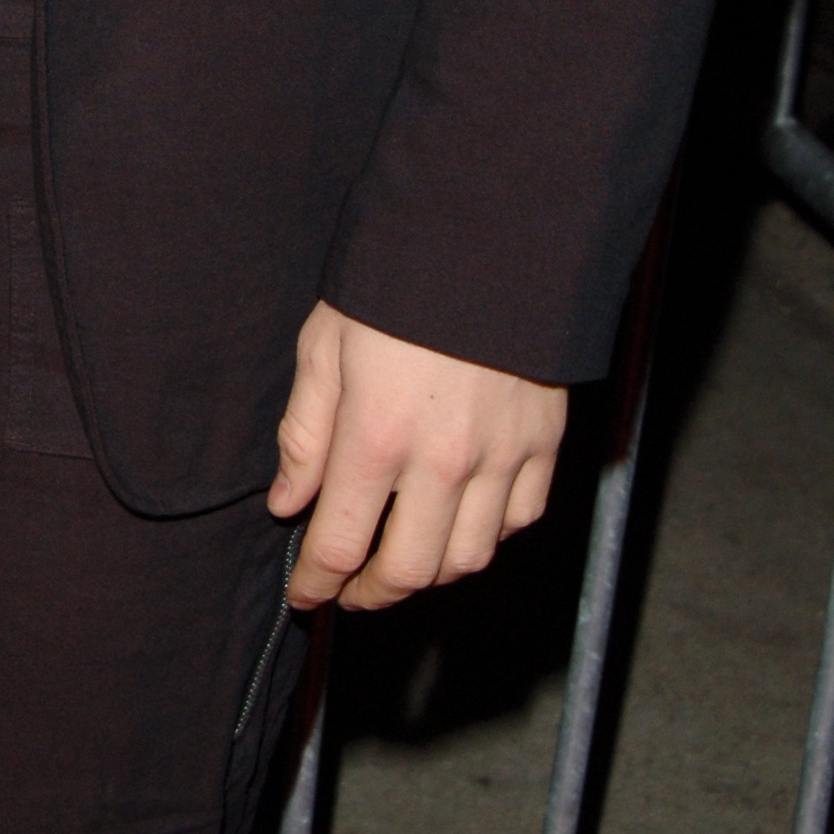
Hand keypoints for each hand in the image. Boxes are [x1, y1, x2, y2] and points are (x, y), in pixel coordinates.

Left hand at [270, 303, 564, 612]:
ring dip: (429, 574)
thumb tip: (288, 504)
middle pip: (408, 570)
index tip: (305, 596)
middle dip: (371, 593)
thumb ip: (305, 434)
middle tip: (350, 590)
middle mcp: (443, 462)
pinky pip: (519, 520)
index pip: (341, 545)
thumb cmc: (392, 288)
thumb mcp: (324, 347)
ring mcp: (501, 457)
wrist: (485, 238)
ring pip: (468, 558)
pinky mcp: (544, 443)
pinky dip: (488, 537)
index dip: (317, 582)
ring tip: (402, 562)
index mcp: (376, 438)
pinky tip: (460, 524)